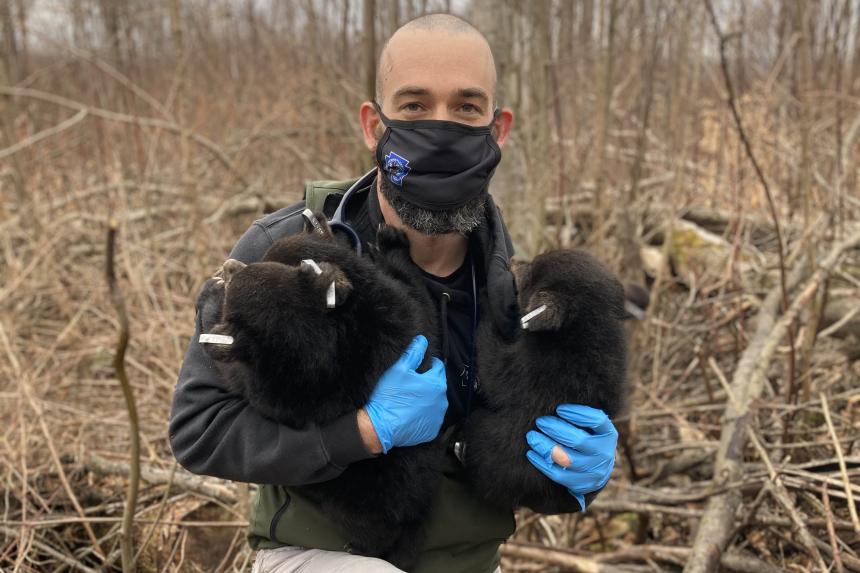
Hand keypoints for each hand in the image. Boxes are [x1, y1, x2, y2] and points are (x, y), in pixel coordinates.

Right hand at [363, 335, 447, 452]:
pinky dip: (424, 414)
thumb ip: (413, 353)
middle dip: (428, 382)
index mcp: (436, 384)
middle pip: (438, 385)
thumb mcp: (399, 370)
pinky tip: (412, 412)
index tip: (419, 367)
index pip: (438, 367)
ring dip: (427, 399)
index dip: (429, 364)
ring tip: (411, 399)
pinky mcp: (432, 430)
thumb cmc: (391, 397)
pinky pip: (431, 418)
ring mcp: (438, 417)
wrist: (381, 426)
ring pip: (436, 402)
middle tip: (411, 383)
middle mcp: (442, 401)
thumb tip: (422, 340)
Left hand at [525, 404, 617, 510]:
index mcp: (609, 434)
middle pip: (579, 440)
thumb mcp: (592, 426)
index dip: (578, 414)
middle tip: (540, 421)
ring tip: (532, 437)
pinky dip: (543, 463)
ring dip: (546, 446)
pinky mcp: (582, 484)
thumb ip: (580, 417)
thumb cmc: (589, 438)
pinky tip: (531, 453)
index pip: (597, 421)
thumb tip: (555, 407)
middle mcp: (604, 453)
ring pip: (567, 459)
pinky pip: (559, 475)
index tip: (559, 409)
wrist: (597, 469)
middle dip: (556, 429)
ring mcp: (594, 471)